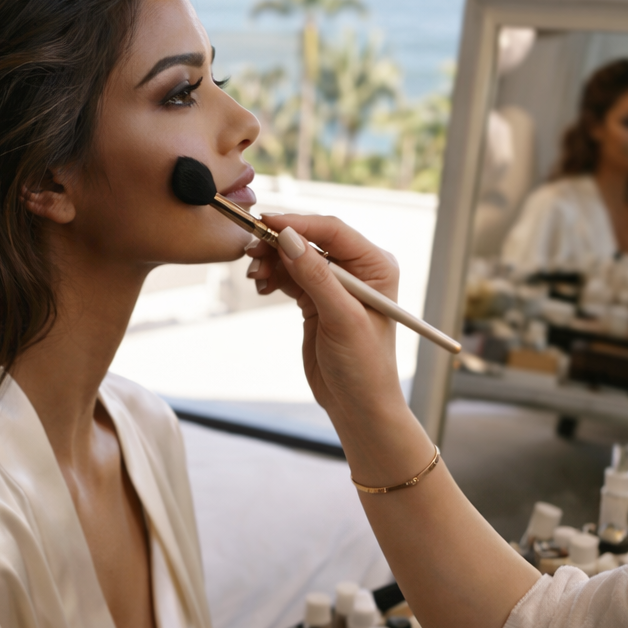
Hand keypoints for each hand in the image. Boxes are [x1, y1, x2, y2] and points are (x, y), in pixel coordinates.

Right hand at [246, 213, 403, 427]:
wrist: (357, 405)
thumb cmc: (363, 365)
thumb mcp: (341, 318)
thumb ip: (316, 277)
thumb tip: (288, 238)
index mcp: (376, 265)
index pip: (333, 231)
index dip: (299, 223)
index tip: (265, 222)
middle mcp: (357, 269)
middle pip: (311, 240)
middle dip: (279, 243)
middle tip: (251, 250)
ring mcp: (335, 284)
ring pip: (296, 257)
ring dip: (272, 261)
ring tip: (255, 276)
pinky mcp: (316, 299)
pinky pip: (290, 277)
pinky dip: (273, 277)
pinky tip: (261, 286)